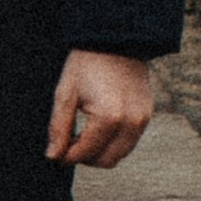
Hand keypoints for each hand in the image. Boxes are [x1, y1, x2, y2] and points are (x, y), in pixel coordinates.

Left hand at [46, 53, 154, 170]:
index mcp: (108, 118)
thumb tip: (53, 156)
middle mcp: (130, 124)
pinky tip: (99, 127)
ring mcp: (142, 121)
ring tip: (83, 134)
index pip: (85, 153)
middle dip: (85, 157)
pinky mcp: (147, 115)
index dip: (66, 156)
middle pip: (105, 161)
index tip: (56, 151)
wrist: (116, 39)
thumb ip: (59, 128)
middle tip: (69, 142)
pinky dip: (114, 142)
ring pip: (119, 155)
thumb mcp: (66, 93)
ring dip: (100, 152)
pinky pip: (129, 142)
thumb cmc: (86, 64)